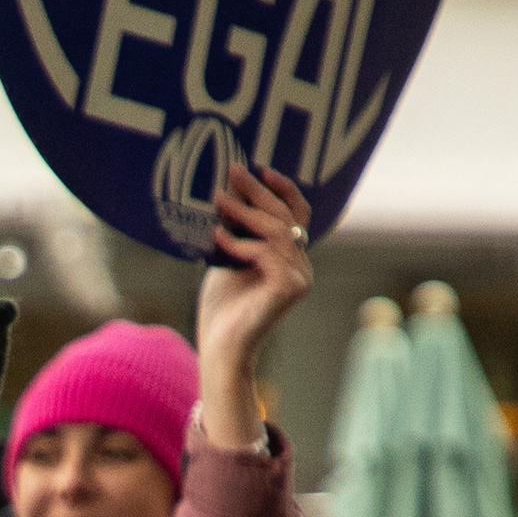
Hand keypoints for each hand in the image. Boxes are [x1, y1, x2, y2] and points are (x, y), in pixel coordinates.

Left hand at [196, 166, 312, 452]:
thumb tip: (227, 194)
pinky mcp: (290, 288)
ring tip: (217, 198)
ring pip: (276, 231)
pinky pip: (267, 254)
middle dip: (258, 190)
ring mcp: (300, 276)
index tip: (259, 168)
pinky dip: (240, 243)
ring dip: (245, 212)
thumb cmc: (221, 310)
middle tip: (233, 169)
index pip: (294, 215)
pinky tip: (217, 237)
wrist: (220, 348)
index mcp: (289, 257)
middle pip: (285, 216)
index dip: (281, 189)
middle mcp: (301, 265)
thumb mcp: (226, 260)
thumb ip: (234, 232)